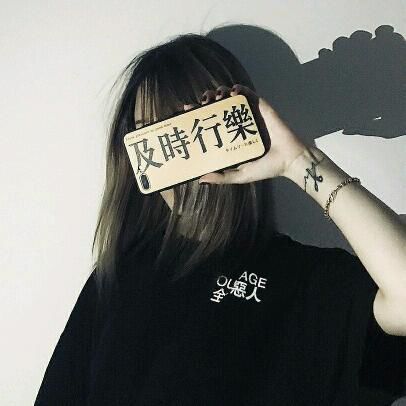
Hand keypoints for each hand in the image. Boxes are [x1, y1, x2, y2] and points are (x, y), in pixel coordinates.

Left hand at [183, 84, 309, 183]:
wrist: (289, 160)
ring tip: (213, 96)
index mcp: (230, 137)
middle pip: (217, 107)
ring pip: (229, 98)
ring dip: (219, 93)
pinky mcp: (261, 107)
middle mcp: (237, 124)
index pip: (210, 123)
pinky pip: (248, 94)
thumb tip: (201, 179)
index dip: (197, 115)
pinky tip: (231, 91)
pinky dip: (238, 89)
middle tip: (201, 103)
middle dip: (206, 101)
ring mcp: (249, 115)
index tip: (186, 111)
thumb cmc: (266, 169)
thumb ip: (222, 177)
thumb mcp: (239, 175)